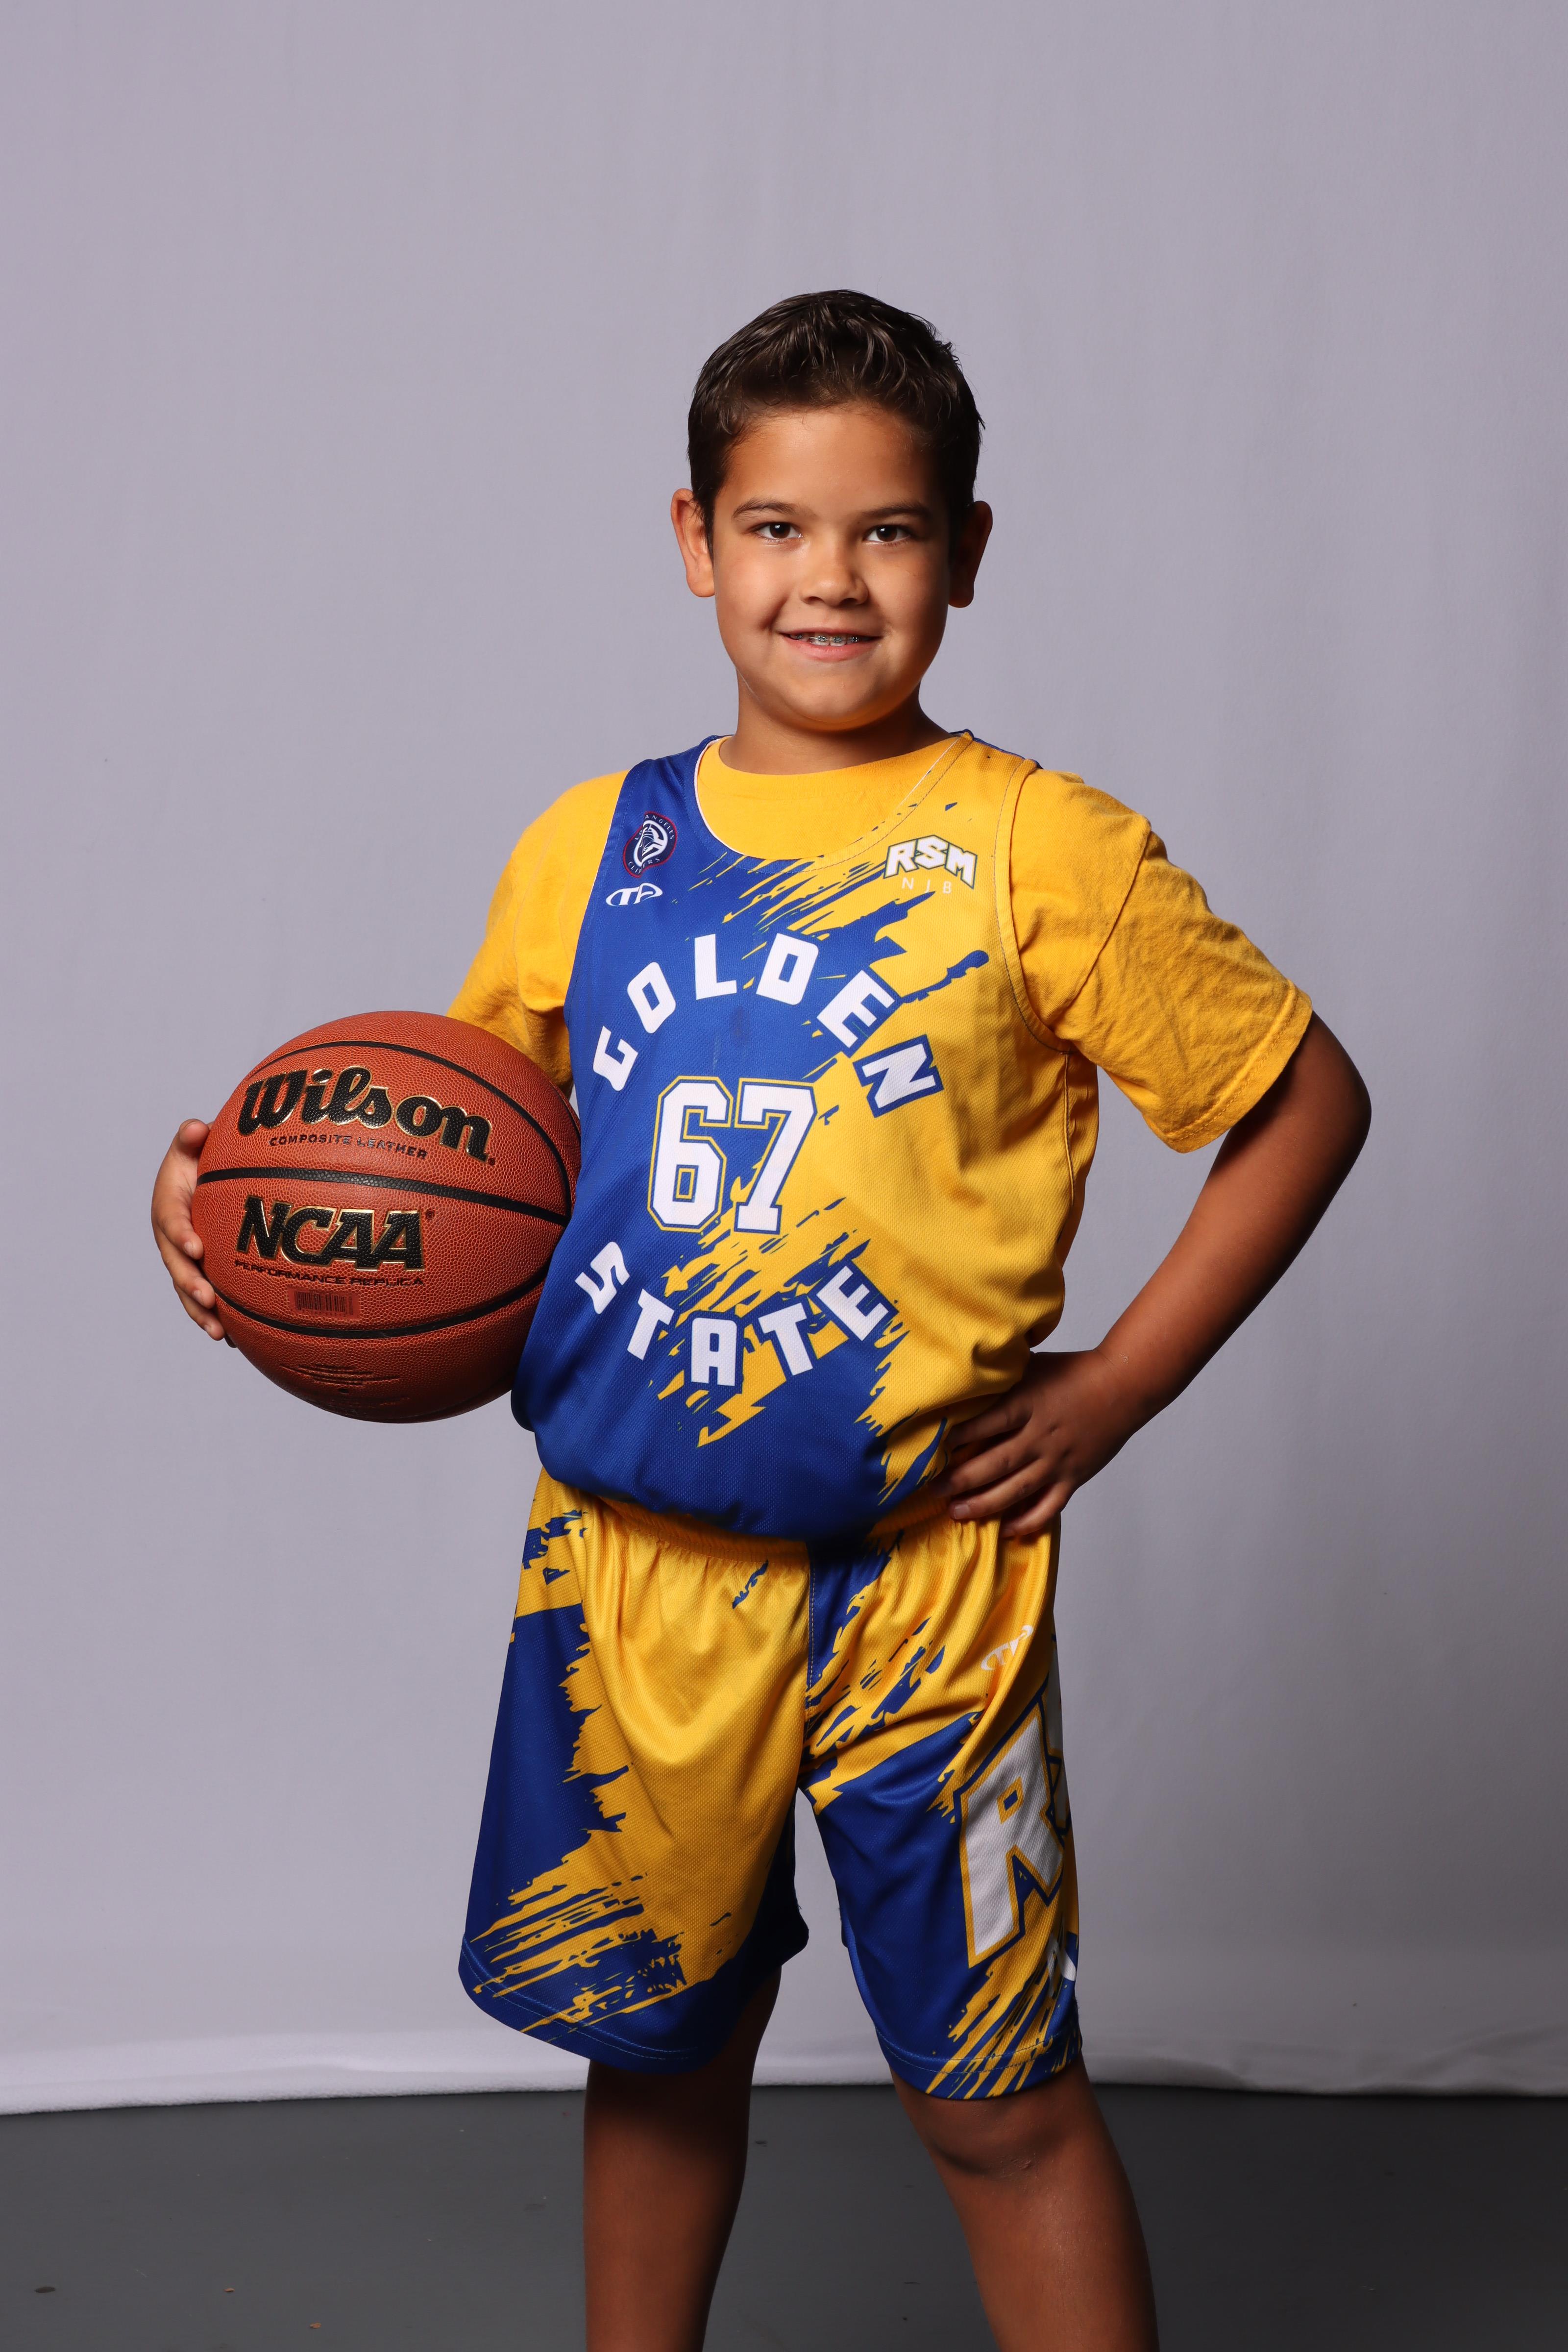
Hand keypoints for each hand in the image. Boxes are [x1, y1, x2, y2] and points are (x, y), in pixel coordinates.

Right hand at [151, 1119, 227, 1339]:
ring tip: (218, 1333)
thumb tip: (195, 1128)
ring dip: (200, 1311)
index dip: (181, 1233)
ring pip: (187, 1288)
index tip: (195, 1248)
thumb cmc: (202, 1158)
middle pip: (176, 1264)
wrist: (204, 1176)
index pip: (171, 1220)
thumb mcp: (194, 1145)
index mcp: (168, 1205)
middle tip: (208, 1299)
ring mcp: (183, 1258)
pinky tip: (234, 1338)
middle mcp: (171, 1237)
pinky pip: (204, 1296)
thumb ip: (191, 1138)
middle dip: (190, 1284)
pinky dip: (215, 1316)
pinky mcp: (198, 1271)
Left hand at [940, 1349, 1140, 1537]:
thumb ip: (1002, 1377)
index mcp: (1028, 1404)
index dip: (960, 1437)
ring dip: (984, 1504)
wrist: (1122, 1386)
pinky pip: (1048, 1506)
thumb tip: (966, 1374)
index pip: (987, 1424)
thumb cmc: (1073, 1371)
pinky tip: (1007, 1529)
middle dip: (961, 1479)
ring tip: (956, 1513)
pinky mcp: (1073, 1477)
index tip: (935, 1448)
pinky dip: (1028, 1521)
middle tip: (934, 1491)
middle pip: (996, 1463)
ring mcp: (1057, 1460)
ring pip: (1016, 1490)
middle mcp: (1040, 1436)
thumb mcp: (1032, 1365)